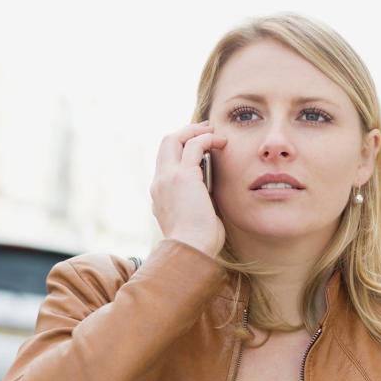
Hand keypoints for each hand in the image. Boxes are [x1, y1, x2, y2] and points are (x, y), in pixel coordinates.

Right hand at [150, 121, 226, 257]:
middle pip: (164, 144)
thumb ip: (197, 202)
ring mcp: (167, 178)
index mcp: (160, 195)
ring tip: (214, 132)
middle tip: (206, 131)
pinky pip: (193, 145)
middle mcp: (159, 183)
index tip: (200, 147)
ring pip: (173, 139)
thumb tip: (210, 194)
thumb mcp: (194, 219)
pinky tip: (221, 142)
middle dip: (185, 132)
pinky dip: (207, 139)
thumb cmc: (198, 242)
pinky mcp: (182, 176)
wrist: (191, 250)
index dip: (181, 149)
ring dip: (195, 131)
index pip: (165, 161)